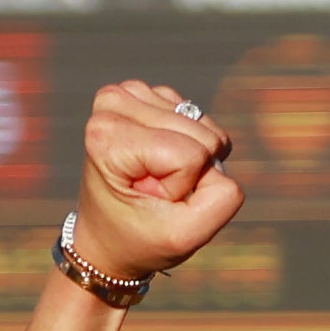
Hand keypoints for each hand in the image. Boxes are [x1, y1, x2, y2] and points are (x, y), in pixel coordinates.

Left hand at [73, 81, 241, 282]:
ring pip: (203, 124)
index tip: (152, 197)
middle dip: (190, 170)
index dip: (183, 185)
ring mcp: (127, 94)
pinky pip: (197, 117)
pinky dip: (190, 144)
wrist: (110, 233)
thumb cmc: (141, 236)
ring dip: (192, 157)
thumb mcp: (184, 236)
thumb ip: (220, 199)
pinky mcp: (144, 94)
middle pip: (202, 134)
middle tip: (155, 188)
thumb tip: (222, 156)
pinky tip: (162, 159)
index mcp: (107, 134)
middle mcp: (112, 102)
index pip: (191, 154)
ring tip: (156, 175)